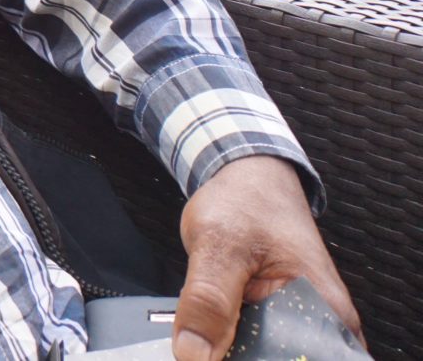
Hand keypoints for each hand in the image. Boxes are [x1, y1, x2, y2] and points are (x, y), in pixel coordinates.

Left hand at [172, 154, 361, 360]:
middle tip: (200, 340)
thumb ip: (207, 301)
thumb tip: (194, 354)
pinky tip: (211, 329)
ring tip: (206, 329)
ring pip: (262, 356)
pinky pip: (254, 345)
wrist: (249, 179)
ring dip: (229, 351)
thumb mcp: (218, 246)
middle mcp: (326, 325)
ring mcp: (304, 324)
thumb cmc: (245, 202)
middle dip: (235, 355)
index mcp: (327, 312)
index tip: (207, 357)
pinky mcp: (281, 321)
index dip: (249, 360)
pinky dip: (228, 341)